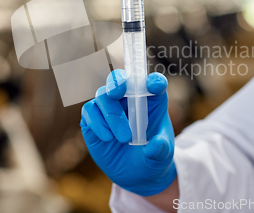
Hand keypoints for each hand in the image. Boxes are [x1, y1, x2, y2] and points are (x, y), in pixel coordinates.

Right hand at [80, 70, 175, 196]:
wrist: (136, 174)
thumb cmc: (153, 157)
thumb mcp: (163, 156)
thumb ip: (161, 150)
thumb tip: (153, 147)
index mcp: (152, 100)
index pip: (155, 83)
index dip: (154, 81)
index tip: (155, 86)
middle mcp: (130, 98)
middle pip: (121, 79)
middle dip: (118, 81)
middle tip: (117, 92)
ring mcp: (110, 106)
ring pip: (103, 96)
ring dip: (112, 115)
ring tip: (125, 138)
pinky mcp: (93, 118)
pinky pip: (90, 111)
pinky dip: (97, 123)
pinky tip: (108, 138)